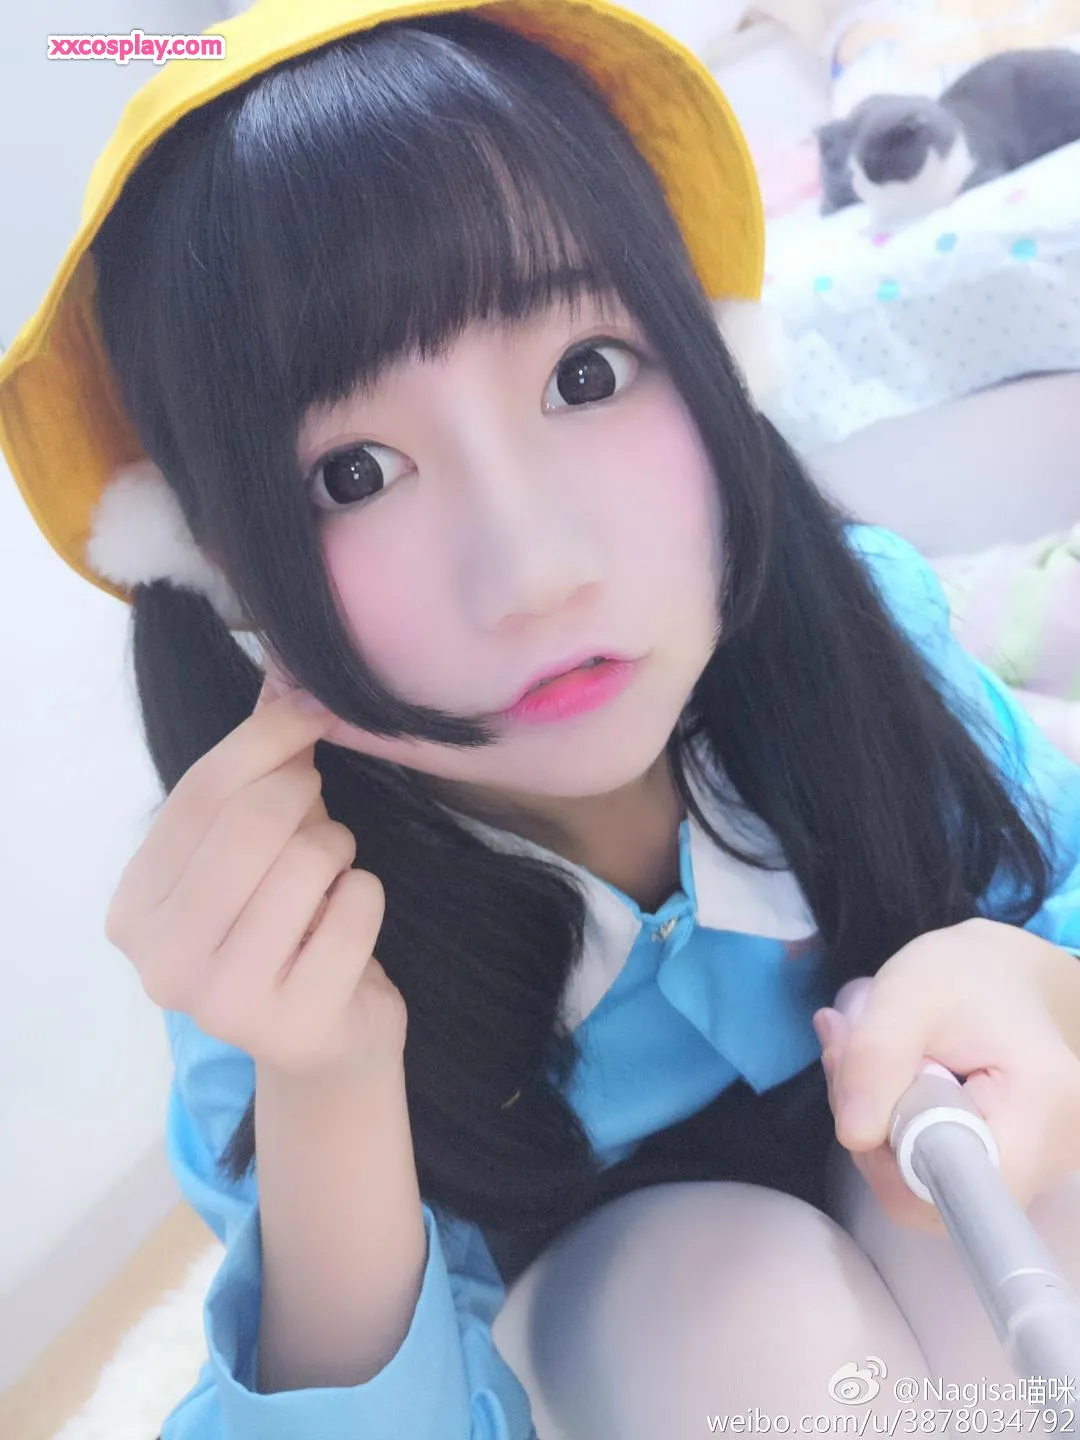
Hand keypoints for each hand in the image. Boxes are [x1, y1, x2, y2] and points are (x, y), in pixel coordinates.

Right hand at [105, 671, 406, 1082]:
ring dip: (339, 852)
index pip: (200, 792)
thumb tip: (288, 671)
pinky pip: (358, 905)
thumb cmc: (287, 929)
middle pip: (252, 821)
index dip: (266, 738)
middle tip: (320, 818)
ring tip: (328, 884)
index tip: (313, 712)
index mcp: (134, 908)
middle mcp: (160, 960)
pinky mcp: (294, 1024)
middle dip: (304, 799)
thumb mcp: (258, 847)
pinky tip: (346, 929)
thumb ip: (261, 765)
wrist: (326, 1040)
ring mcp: (222, 1003)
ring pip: (310, 859)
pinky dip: (367, 897)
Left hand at [813, 919, 1079, 1231]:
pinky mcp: (1007, 1165)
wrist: (1008, 975)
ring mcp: (1033, 1168)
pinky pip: (937, 1170)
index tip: (861, 1087)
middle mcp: (1052, 1157)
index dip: (890, 1159)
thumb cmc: (966, 975)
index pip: (956, 1190)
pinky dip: (897, 1129)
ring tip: (866, 1057)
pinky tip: (890, 1079)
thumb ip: (876, 1057)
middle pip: (935, 1192)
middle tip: (846, 1053)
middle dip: (871, 1131)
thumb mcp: (909, 994)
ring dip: (878, 1126)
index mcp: (1040, 1113)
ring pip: (929, 1183)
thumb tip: (851, 1135)